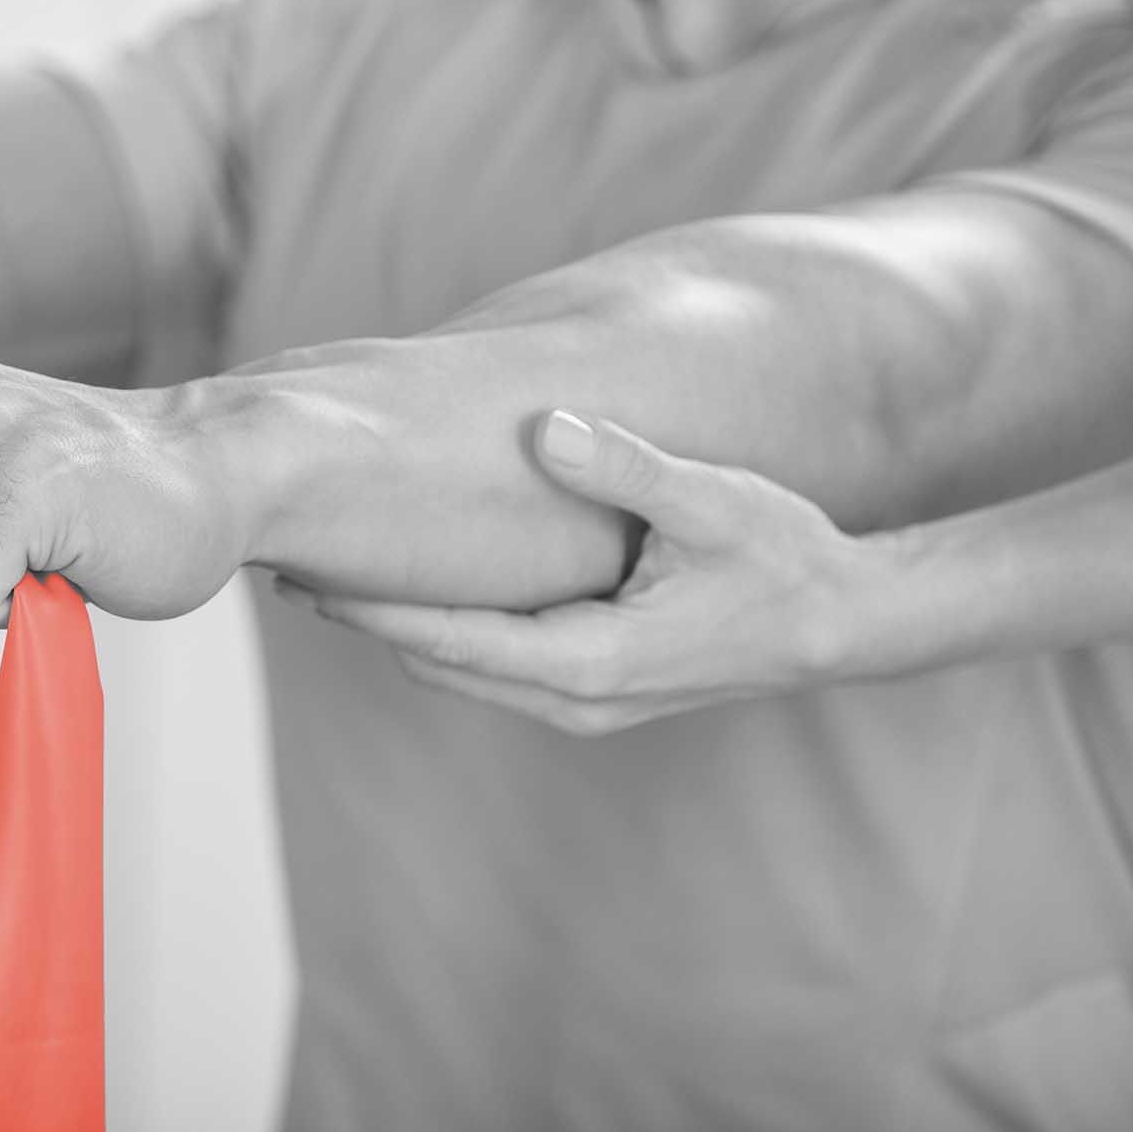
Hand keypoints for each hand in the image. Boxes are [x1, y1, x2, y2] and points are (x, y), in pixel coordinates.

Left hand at [277, 411, 902, 734]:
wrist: (843, 625)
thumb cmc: (783, 559)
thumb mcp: (712, 504)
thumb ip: (629, 468)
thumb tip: (551, 427)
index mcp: (589, 660)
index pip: (446, 639)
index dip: (368, 608)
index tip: (299, 576)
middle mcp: (574, 698)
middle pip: (434, 661)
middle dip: (364, 618)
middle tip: (288, 564)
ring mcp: (582, 704)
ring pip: (460, 668)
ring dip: (398, 627)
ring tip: (329, 572)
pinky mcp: (592, 691)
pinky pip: (493, 665)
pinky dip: (443, 630)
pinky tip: (414, 586)